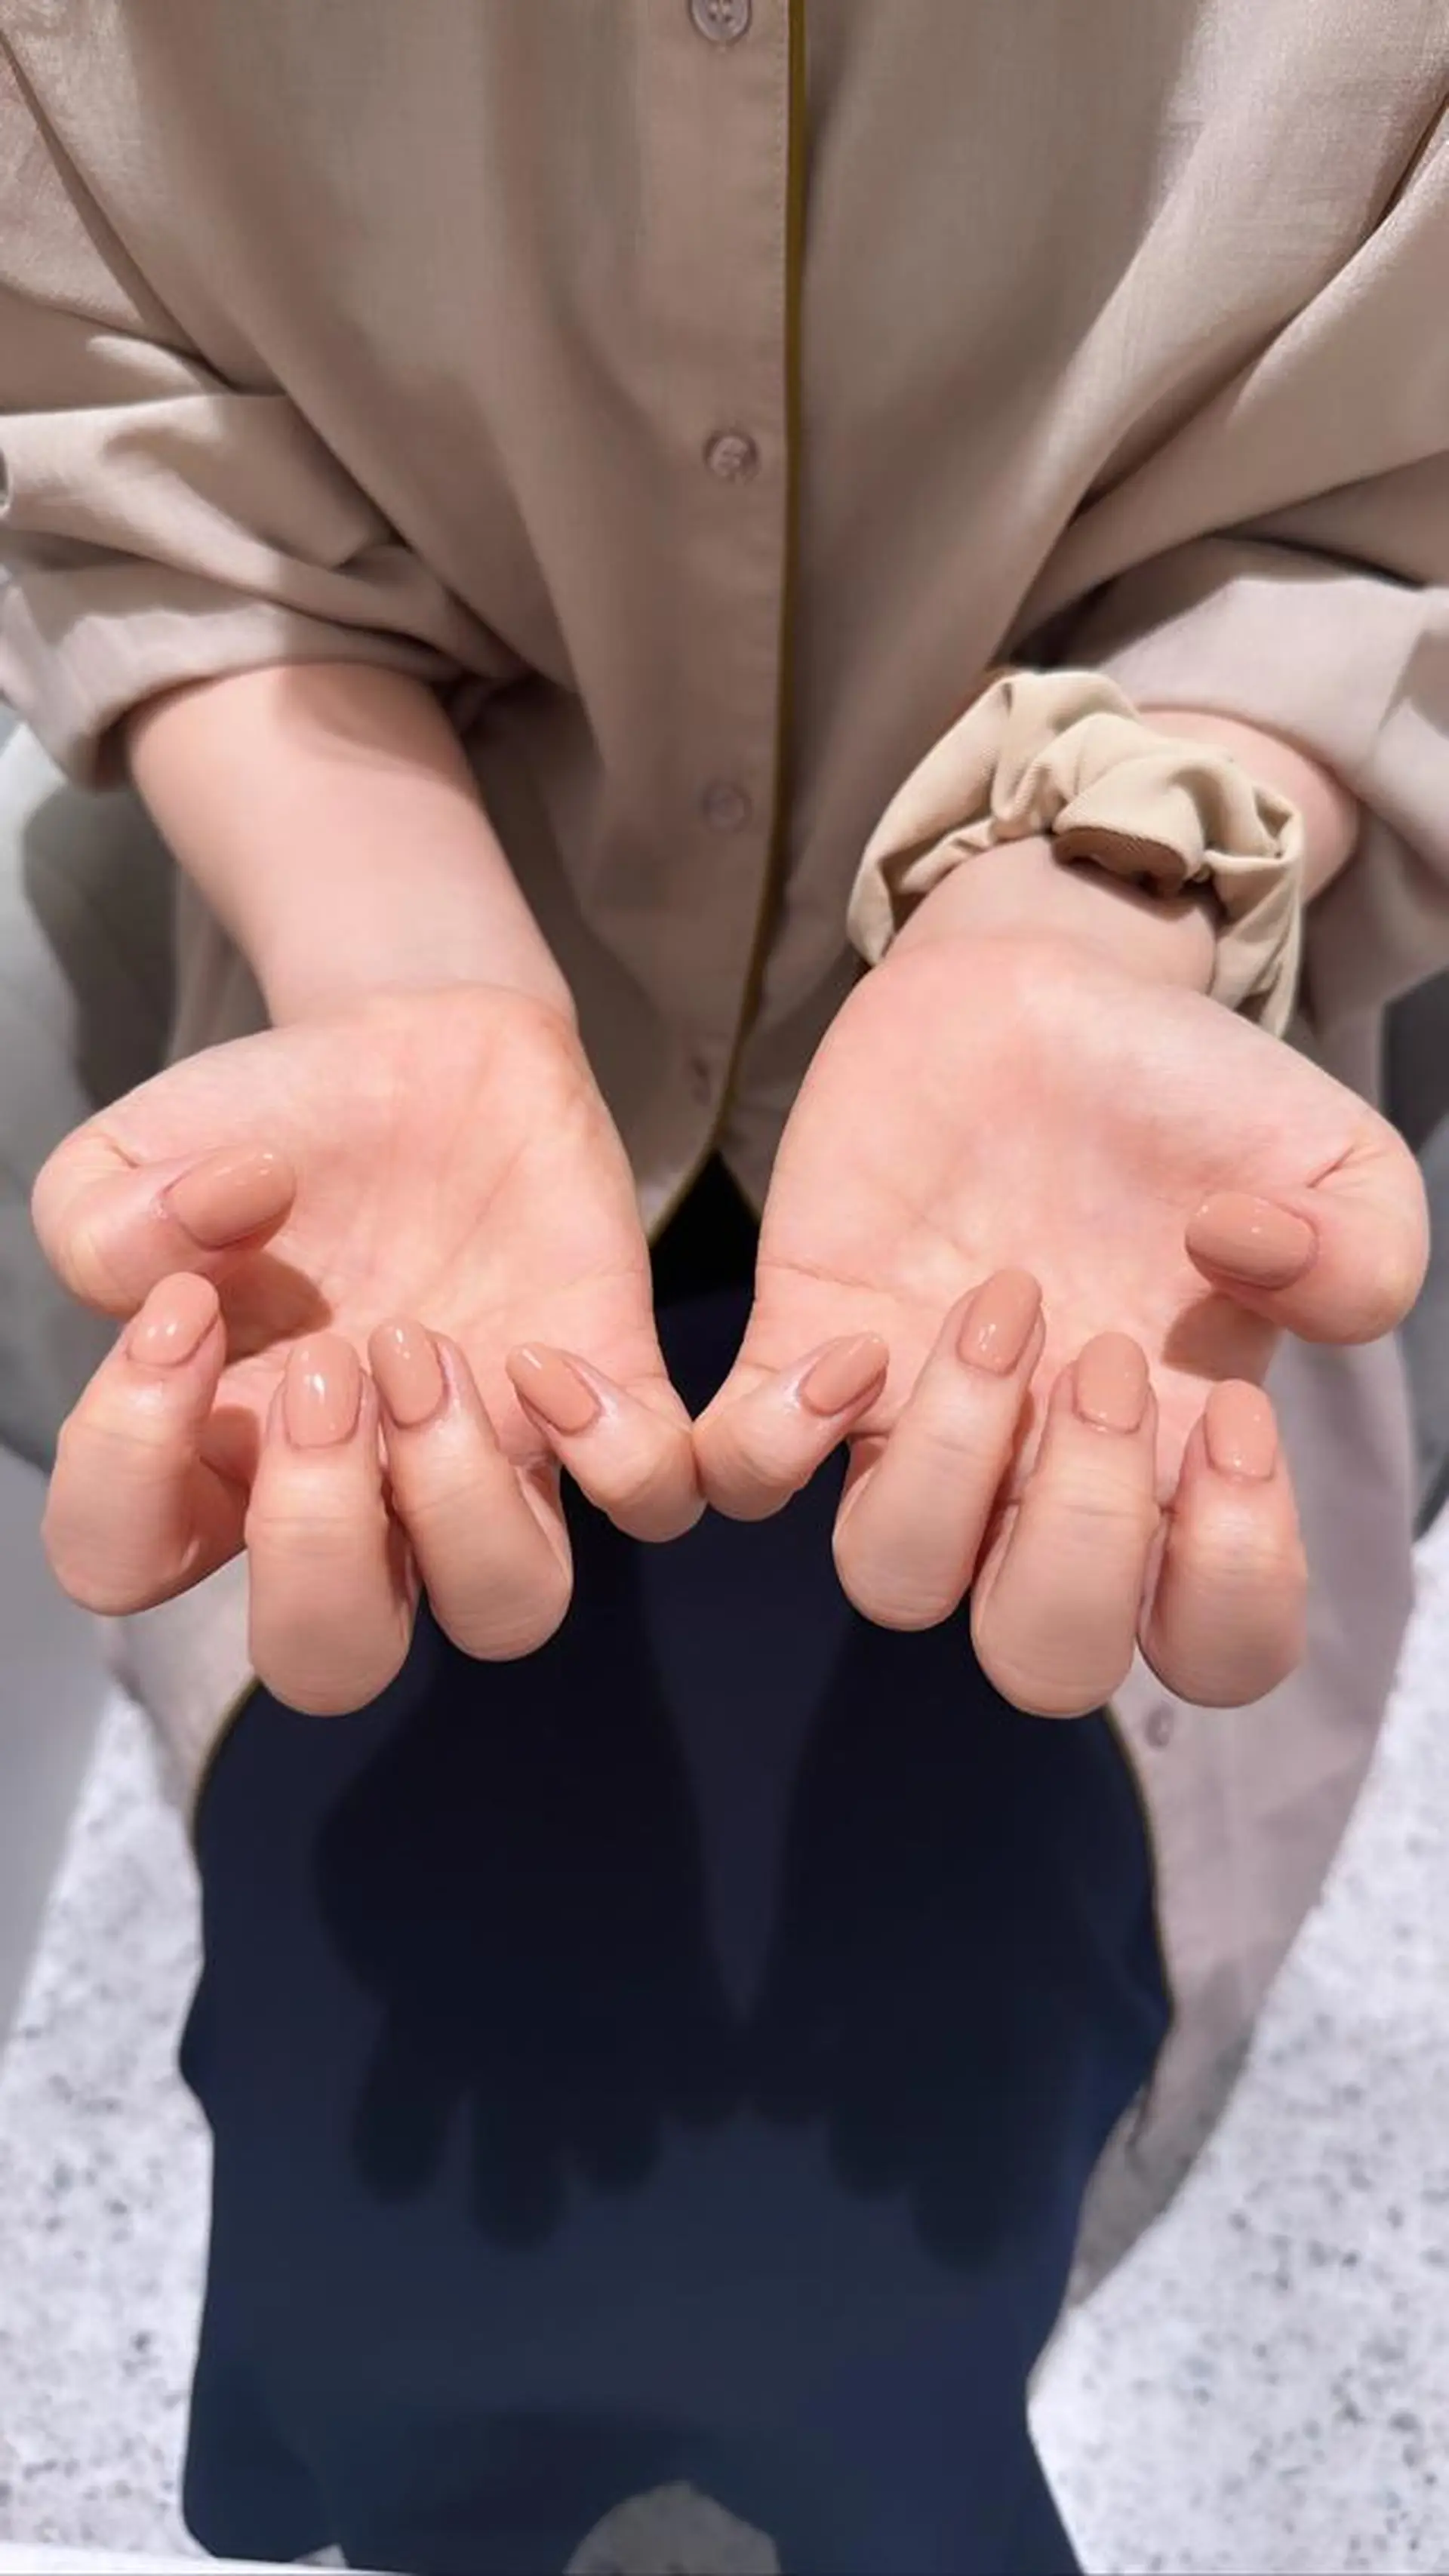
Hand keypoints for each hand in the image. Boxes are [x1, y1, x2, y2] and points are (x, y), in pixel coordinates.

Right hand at [36, 986, 697, 1711]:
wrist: (419, 1039)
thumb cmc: (272, 1128)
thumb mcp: (128, 1156)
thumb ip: (100, 1230)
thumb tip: (189, 1291)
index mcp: (215, 1456)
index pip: (125, 1567)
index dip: (131, 1465)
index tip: (184, 1307)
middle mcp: (356, 1496)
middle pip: (332, 1663)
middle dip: (319, 1538)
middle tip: (329, 1369)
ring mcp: (491, 1460)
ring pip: (508, 1615)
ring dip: (464, 1504)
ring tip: (428, 1349)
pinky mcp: (609, 1393)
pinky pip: (652, 1500)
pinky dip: (616, 1451)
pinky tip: (545, 1347)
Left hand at [696, 930, 1425, 1715]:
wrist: (1041, 986)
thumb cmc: (1182, 1101)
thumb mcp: (1332, 1158)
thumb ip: (1362, 1253)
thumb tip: (1251, 1274)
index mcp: (1181, 1468)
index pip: (1214, 1652)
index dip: (1230, 1577)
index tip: (1234, 1411)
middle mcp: (1041, 1482)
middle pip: (1041, 1659)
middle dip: (1079, 1528)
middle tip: (1102, 1358)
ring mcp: (914, 1429)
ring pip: (891, 1579)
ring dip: (948, 1461)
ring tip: (997, 1302)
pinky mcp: (801, 1349)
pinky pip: (741, 1478)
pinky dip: (778, 1437)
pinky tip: (855, 1331)